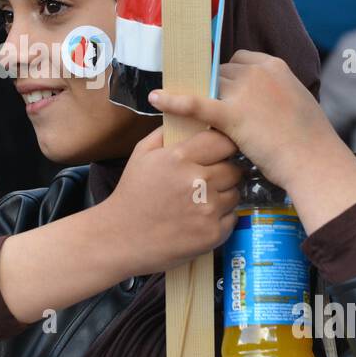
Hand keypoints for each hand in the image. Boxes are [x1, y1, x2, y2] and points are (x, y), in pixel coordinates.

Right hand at [101, 126, 241, 272]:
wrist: (120, 237)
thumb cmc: (131, 194)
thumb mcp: (141, 154)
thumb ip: (166, 133)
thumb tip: (188, 119)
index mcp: (179, 158)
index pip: (222, 142)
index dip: (223, 146)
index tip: (218, 152)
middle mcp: (198, 181)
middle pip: (234, 169)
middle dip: (224, 172)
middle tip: (209, 179)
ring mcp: (207, 209)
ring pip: (235, 193)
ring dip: (224, 195)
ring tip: (203, 200)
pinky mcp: (212, 233)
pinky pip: (232, 217)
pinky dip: (221, 218)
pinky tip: (201, 218)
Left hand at [149, 52, 355, 233]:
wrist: (315, 160)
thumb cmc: (309, 141)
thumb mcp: (296, 105)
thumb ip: (276, 95)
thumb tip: (260, 103)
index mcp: (275, 66)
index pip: (239, 61)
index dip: (229, 77)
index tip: (226, 90)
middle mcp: (257, 72)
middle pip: (221, 74)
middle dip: (216, 91)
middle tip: (210, 109)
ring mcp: (244, 91)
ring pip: (209, 88)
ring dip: (202, 99)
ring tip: (187, 111)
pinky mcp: (233, 114)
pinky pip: (197, 103)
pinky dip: (174, 100)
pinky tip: (155, 99)